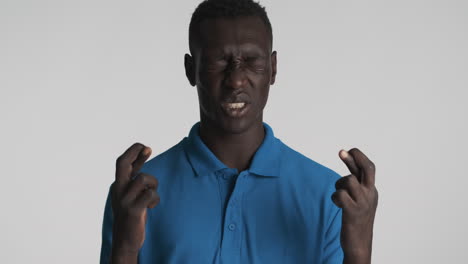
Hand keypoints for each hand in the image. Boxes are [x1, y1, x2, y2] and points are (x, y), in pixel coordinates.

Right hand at [111, 143, 159, 255]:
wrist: (124, 240)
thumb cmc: (132, 213)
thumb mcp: (132, 193)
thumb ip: (137, 174)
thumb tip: (145, 151)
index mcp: (118, 185)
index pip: (122, 163)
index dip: (134, 152)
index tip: (147, 147)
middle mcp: (118, 189)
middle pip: (122, 164)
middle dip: (135, 152)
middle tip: (148, 147)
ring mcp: (124, 200)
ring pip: (143, 178)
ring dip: (153, 184)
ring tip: (152, 195)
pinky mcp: (132, 210)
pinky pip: (149, 195)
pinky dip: (155, 199)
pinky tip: (151, 206)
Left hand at [332, 148, 377, 262]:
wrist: (360, 243)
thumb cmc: (356, 218)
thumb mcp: (358, 199)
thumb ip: (354, 183)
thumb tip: (346, 163)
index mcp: (371, 190)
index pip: (368, 168)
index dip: (357, 157)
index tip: (345, 150)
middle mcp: (370, 194)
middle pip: (367, 169)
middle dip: (355, 157)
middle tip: (342, 151)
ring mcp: (363, 203)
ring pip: (348, 180)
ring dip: (338, 184)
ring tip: (339, 196)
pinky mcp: (353, 212)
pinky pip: (341, 195)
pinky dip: (335, 197)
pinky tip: (337, 204)